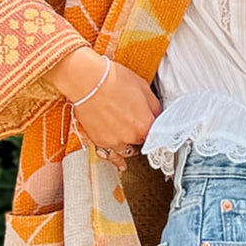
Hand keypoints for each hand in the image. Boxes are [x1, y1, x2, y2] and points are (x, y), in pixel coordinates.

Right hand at [43, 47, 161, 170]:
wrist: (88, 81)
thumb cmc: (114, 80)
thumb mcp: (144, 88)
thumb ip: (154, 107)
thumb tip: (157, 115)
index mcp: (145, 124)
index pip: (157, 134)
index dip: (155, 129)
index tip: (152, 128)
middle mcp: (131, 137)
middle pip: (142, 141)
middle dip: (141, 134)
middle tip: (136, 125)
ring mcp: (115, 141)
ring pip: (127, 150)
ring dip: (129, 145)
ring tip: (128, 141)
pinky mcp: (99, 141)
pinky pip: (110, 154)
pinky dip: (115, 157)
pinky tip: (120, 164)